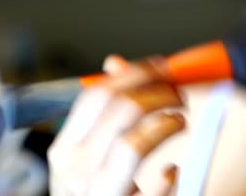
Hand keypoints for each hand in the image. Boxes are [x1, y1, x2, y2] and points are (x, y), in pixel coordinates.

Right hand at [48, 55, 184, 195]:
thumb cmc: (95, 192)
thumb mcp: (90, 152)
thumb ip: (105, 111)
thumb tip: (114, 62)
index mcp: (65, 148)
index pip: (98, 94)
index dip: (135, 73)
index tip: (162, 66)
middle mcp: (74, 169)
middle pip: (122, 110)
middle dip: (159, 92)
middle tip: (179, 92)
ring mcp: (96, 193)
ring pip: (133, 143)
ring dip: (166, 123)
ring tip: (180, 121)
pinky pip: (152, 190)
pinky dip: (167, 177)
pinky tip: (171, 172)